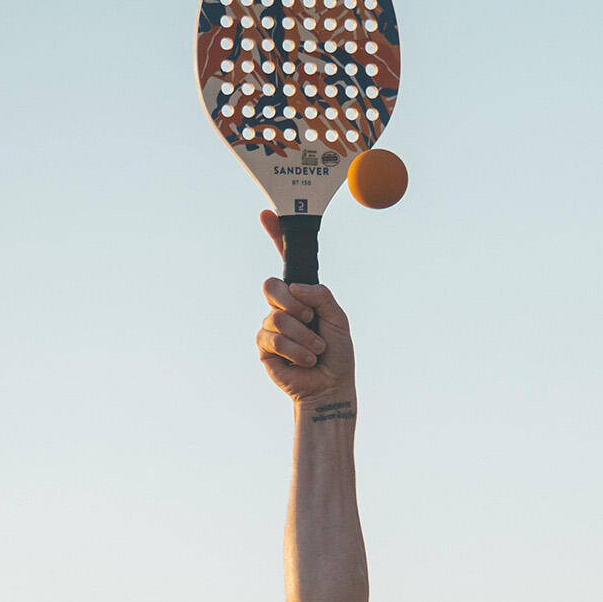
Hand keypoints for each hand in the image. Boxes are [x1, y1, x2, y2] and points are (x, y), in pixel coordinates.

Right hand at [255, 209, 356, 408]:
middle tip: (310, 318)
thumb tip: (296, 289)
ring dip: (302, 335)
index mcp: (302, 295)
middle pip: (272, 285)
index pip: (286, 261)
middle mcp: (284, 307)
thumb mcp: (338, 319)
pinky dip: (295, 350)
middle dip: (291, 301)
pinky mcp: (264, 347)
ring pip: (275, 315)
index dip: (275, 237)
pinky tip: (306, 361)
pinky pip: (273, 337)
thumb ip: (322, 297)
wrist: (331, 387)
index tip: (266, 214)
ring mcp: (271, 326)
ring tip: (317, 350)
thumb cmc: (337, 354)